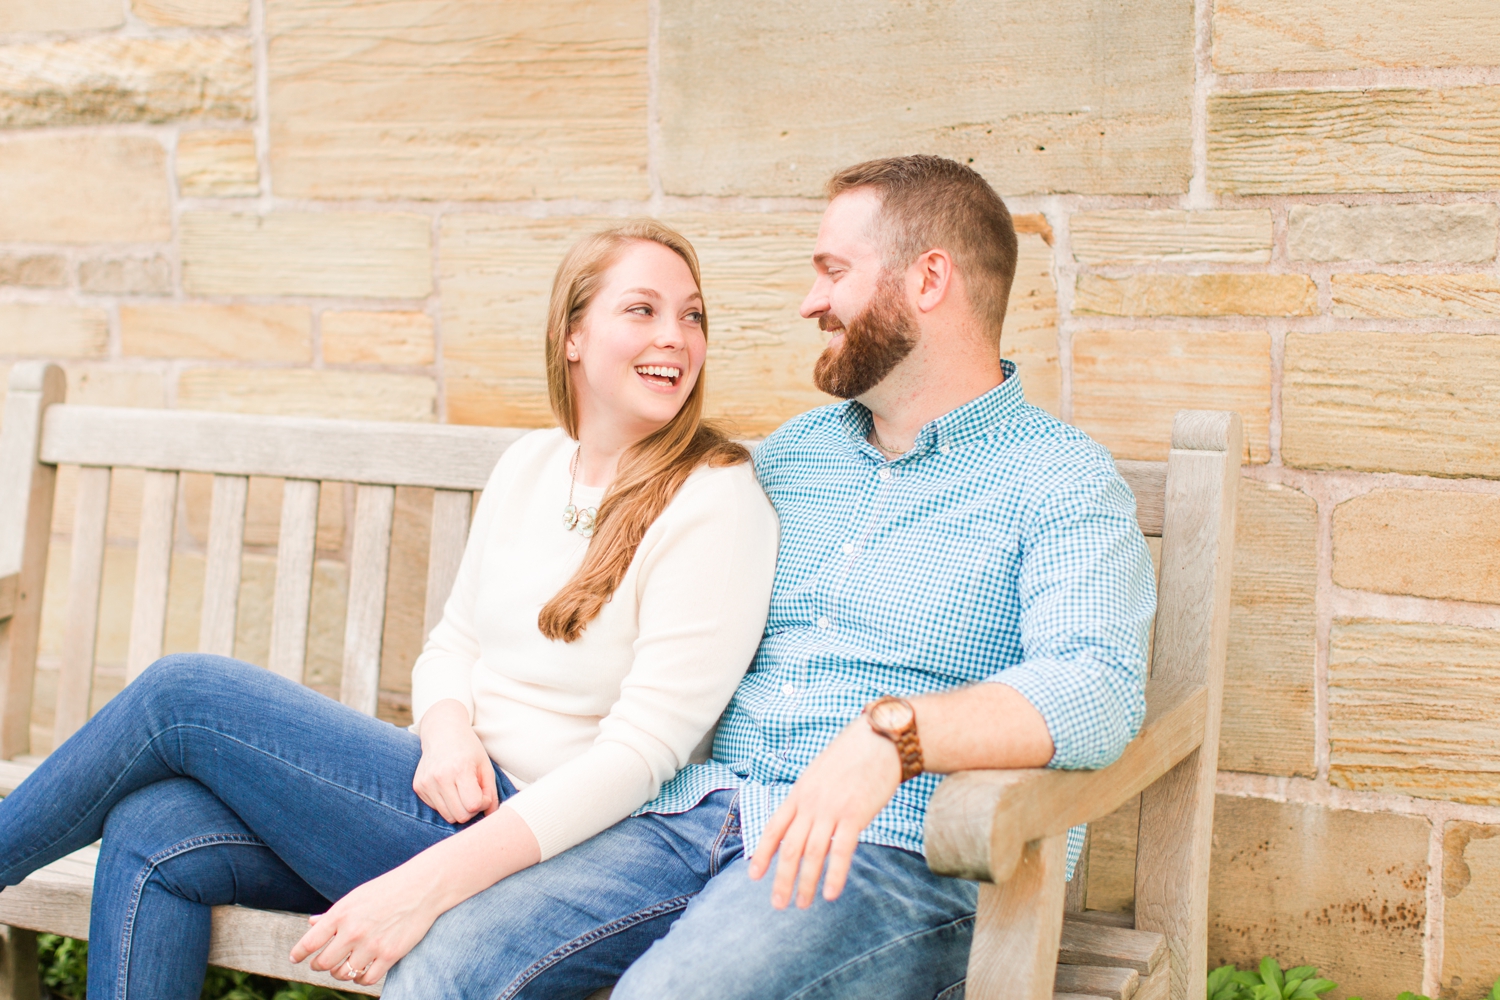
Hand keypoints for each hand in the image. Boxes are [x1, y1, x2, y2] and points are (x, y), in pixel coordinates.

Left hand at [289, 857, 441, 985]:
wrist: (422, 887)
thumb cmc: (386, 889)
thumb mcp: (356, 897)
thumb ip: (333, 914)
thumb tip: (311, 924)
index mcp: (341, 914)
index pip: (310, 942)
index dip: (299, 954)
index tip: (295, 958)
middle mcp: (353, 931)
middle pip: (323, 963)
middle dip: (319, 965)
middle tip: (320, 963)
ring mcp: (371, 945)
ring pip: (343, 973)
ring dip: (339, 973)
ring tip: (342, 967)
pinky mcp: (389, 956)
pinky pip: (366, 979)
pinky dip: (360, 978)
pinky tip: (361, 972)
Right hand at [414, 698, 497, 823]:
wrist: (442, 732)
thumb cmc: (468, 748)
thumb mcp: (485, 766)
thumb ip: (491, 792)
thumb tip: (491, 815)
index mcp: (459, 770)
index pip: (472, 806)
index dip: (482, 803)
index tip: (483, 793)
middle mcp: (440, 778)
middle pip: (460, 816)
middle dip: (471, 810)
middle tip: (474, 794)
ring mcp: (426, 783)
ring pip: (448, 816)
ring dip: (459, 809)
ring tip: (462, 792)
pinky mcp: (418, 787)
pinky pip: (437, 809)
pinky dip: (446, 803)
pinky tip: (449, 787)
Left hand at [747, 716, 900, 908]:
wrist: (880, 739)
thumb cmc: (852, 755)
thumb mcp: (820, 773)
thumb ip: (810, 797)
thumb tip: (806, 820)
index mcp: (799, 792)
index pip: (774, 827)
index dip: (763, 853)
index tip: (754, 876)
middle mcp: (810, 803)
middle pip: (790, 848)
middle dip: (783, 879)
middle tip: (779, 904)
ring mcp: (831, 809)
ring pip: (812, 854)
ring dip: (806, 883)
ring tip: (803, 904)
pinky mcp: (855, 814)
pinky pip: (841, 851)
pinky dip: (835, 875)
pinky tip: (831, 894)